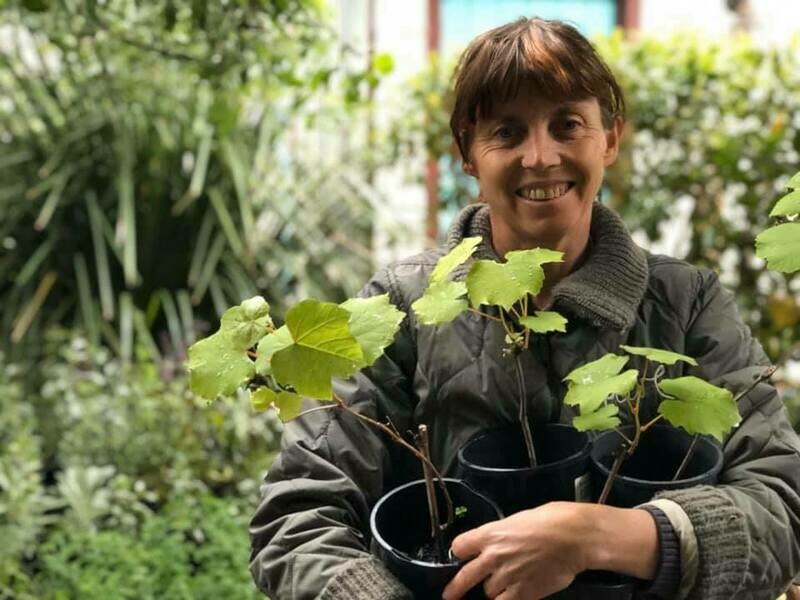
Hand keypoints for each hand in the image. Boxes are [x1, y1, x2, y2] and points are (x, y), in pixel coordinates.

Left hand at [441, 502, 590, 599]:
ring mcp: (507, 576)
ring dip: (496, 590)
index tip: (463, 556)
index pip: (460, 546)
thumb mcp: (518, 519)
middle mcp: (493, 556)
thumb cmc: (552, 520)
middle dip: (455, 588)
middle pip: (464, 577)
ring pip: (489, 592)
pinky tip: (513, 596)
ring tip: (510, 582)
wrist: (574, 536)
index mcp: (491, 533)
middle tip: (449, 595)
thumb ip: (502, 534)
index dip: (460, 552)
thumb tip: (499, 542)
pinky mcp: (523, 593)